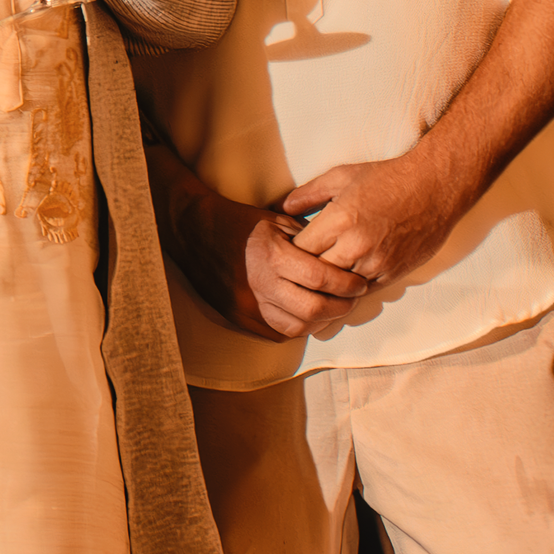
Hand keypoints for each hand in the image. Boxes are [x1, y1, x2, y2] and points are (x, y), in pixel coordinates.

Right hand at [165, 183, 364, 340]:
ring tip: (331, 307)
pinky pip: (277, 332)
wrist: (193, 231)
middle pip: (314, 309)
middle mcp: (260, 283)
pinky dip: (297, 326)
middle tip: (351, 298)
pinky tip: (305, 313)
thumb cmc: (240, 223)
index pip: (322, 278)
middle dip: (341, 306)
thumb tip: (342, 259)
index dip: (347, 283)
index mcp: (271, 255)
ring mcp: (248, 303)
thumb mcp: (278, 221)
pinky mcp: (239, 316)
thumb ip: (310, 242)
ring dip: (321, 320)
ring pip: (298, 327)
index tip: (359, 283)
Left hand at [284, 155, 467, 289]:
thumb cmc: (385, 178)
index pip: (301, 250)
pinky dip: (351, 288)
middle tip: (298, 268)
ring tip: (317, 279)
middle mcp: (357, 245)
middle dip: (306, 270)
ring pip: (339, 286)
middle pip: (317, 272)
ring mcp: (377, 262)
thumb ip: (306, 194)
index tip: (288, 249)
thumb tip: (280, 208)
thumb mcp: (339, 177)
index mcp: (340, 220)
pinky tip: (343, 281)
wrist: (434, 187)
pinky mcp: (394, 273)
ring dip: (328, 283)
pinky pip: (363, 291)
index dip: (291, 251)